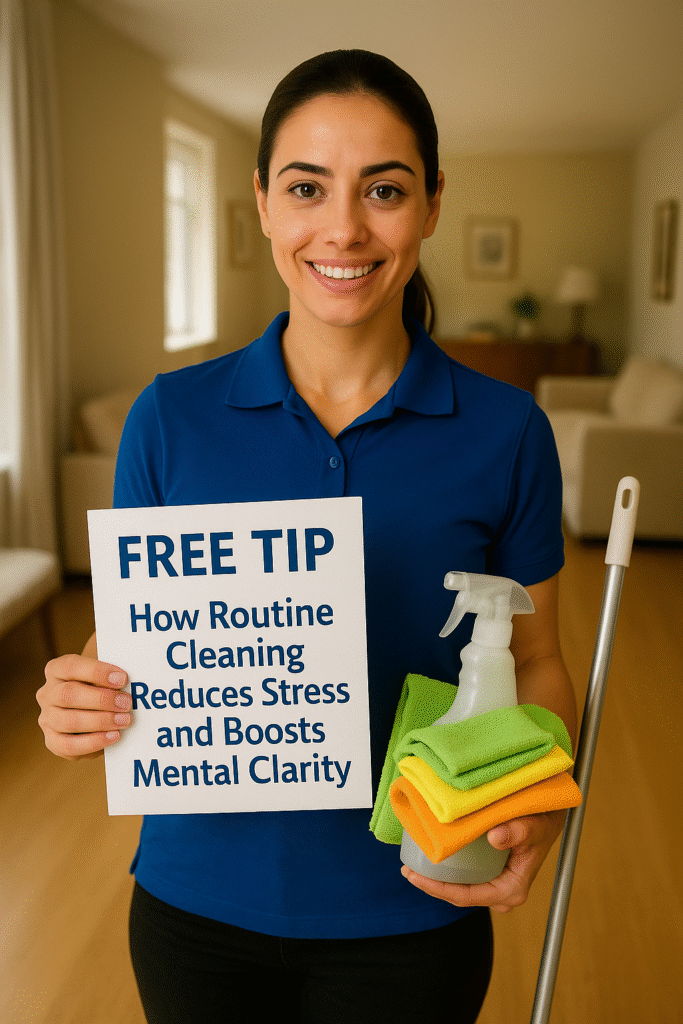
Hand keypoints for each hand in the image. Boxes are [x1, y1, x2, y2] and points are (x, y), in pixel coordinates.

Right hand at [37, 654, 131, 759]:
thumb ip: (111, 671)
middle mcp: (47, 694)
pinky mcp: (53, 741)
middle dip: (101, 699)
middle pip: (68, 695)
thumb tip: (133, 671)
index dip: (97, 672)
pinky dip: (93, 742)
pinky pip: (69, 745)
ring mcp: (47, 719)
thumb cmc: (102, 685)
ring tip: (124, 720)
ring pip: (69, 721)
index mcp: (56, 670)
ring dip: (100, 721)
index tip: (123, 678)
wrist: (94, 710)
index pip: (70, 667)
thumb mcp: (104, 672)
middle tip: (126, 703)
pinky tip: (113, 736)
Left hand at [401, 809, 566, 913]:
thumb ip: (520, 831)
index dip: (439, 889)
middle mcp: (502, 892)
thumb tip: (496, 838)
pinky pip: (464, 876)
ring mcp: (495, 884)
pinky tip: (429, 855)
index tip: (416, 877)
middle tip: (407, 869)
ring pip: (460, 887)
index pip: (468, 896)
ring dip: (437, 878)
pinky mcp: (490, 874)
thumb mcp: (536, 823)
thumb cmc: (544, 819)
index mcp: (511, 889)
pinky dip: (446, 868)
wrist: (550, 814)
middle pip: (459, 895)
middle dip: (432, 885)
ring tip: (412, 864)